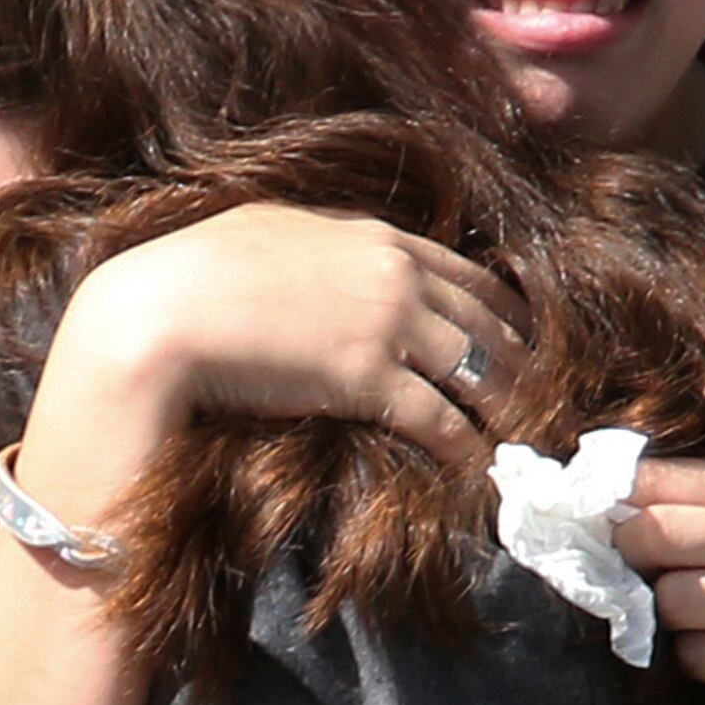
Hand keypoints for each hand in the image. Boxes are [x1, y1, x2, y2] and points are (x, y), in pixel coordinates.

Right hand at [48, 204, 530, 474]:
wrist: (156, 315)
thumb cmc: (188, 274)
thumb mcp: (263, 232)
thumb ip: (311, 243)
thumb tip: (316, 252)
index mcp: (373, 235)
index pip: (466, 274)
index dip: (504, 313)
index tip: (524, 342)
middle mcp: (395, 273)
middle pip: (490, 322)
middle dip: (527, 364)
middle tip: (547, 401)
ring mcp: (387, 324)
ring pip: (481, 371)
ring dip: (511, 411)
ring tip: (528, 444)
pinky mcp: (369, 380)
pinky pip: (442, 419)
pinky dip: (468, 449)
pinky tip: (480, 472)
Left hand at [614, 464, 704, 704]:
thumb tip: (635, 499)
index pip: (670, 478)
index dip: (619, 500)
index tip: (595, 518)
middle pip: (657, 534)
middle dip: (630, 558)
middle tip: (635, 578)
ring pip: (674, 600)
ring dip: (671, 619)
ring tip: (699, 623)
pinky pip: (703, 657)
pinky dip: (701, 661)